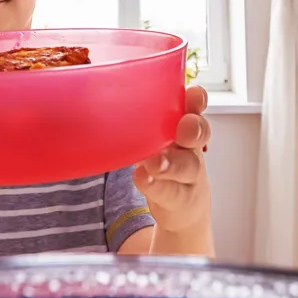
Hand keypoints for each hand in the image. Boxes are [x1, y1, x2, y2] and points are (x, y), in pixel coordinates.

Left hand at [133, 86, 211, 234]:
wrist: (183, 206)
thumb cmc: (165, 160)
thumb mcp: (158, 137)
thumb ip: (144, 118)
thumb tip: (98, 91)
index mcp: (185, 125)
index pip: (195, 108)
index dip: (196, 100)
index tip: (193, 94)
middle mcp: (191, 147)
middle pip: (198, 135)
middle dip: (193, 128)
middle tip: (183, 125)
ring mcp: (189, 175)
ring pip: (187, 166)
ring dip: (170, 163)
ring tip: (154, 163)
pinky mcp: (180, 198)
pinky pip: (170, 191)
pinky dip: (155, 185)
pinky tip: (142, 179)